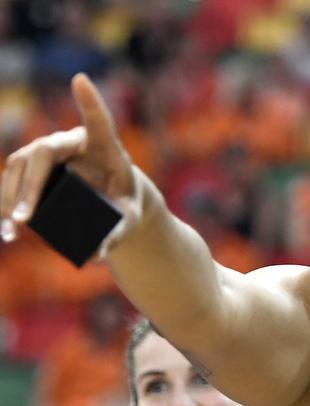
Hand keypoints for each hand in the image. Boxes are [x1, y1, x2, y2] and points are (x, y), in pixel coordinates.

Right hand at [1, 73, 133, 241]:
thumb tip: (98, 254)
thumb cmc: (126, 202)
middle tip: (25, 217)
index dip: (90, 101)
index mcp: (106, 146)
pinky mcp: (36, 166)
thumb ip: (119, 233)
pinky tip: (5, 226)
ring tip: (14, 227)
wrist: (114, 198)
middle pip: (42, 152)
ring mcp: (51, 151)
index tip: (80, 80)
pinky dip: (6, 200)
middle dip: (30, 185)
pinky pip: (14, 177)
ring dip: (11, 195)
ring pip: (21, 163)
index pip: (99, 121)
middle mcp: (73, 141)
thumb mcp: (129, 218)